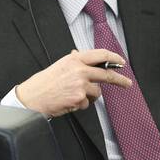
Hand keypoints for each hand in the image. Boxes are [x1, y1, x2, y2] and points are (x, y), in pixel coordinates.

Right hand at [16, 49, 131, 117]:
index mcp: (74, 59)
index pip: (101, 55)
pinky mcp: (79, 98)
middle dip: (120, 80)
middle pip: (107, 74)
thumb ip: (74, 61)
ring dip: (90, 96)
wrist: (31, 97)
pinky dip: (80, 104)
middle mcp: (79, 69)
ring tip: (74, 95)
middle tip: (127, 83)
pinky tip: (68, 101)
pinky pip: (87, 103)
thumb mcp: (60, 65)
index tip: (121, 62)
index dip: (114, 58)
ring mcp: (80, 84)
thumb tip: (85, 56)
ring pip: (97, 92)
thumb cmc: (43, 83)